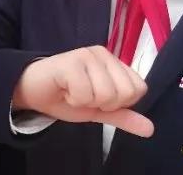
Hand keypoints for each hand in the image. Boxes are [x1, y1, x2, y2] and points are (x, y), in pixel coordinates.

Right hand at [12, 46, 152, 137]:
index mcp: (114, 62)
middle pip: (125, 93)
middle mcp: (103, 54)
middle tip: (85, 95)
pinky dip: (73, 99)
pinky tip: (64, 90)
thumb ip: (123, 115)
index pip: (138, 88)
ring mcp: (87, 55)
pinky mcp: (70, 61)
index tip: (99, 98)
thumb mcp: (98, 109)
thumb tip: (150, 129)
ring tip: (73, 92)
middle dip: (104, 104)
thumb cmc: (65, 96)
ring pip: (106, 94)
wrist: (33, 91)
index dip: (119, 102)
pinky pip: (85, 93)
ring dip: (86, 102)